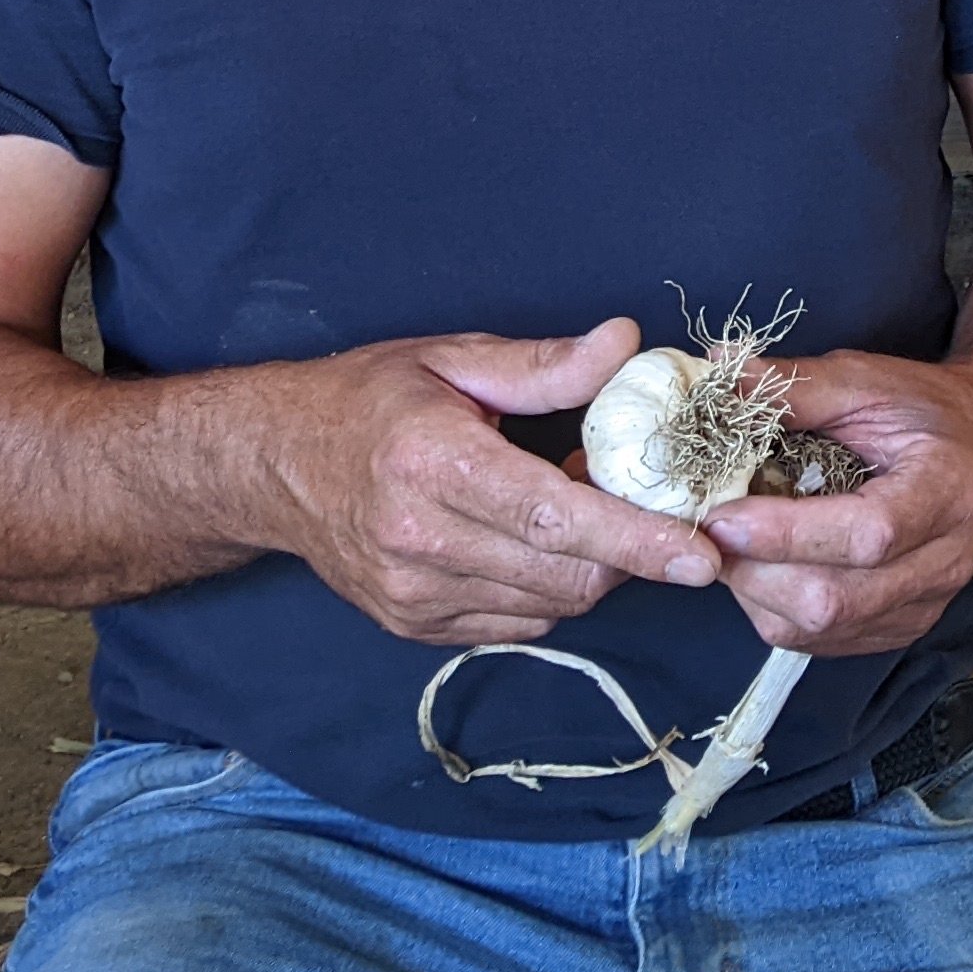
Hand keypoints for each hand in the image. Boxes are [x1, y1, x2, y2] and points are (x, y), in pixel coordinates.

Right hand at [256, 318, 721, 646]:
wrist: (273, 465)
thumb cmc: (366, 399)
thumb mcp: (452, 359)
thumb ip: (543, 364)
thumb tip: (624, 344)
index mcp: (434, 465)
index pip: (555, 518)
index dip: (636, 539)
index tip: (699, 554)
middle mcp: (422, 541)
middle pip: (565, 575)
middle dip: (626, 551)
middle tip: (638, 499)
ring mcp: (415, 595)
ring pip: (548, 606)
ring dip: (588, 568)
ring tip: (576, 509)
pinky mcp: (414, 627)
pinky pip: (516, 624)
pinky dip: (547, 590)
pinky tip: (533, 542)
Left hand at [700, 351, 972, 659]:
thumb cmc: (918, 410)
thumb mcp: (864, 380)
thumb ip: (794, 385)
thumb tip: (718, 369)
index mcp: (948, 489)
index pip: (867, 534)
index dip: (787, 534)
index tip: (722, 516)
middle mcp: (946, 560)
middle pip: (836, 599)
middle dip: (755, 570)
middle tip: (706, 530)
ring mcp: (925, 604)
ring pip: (819, 628)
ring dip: (756, 591)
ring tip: (730, 543)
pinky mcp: (900, 628)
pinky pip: (820, 642)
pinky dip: (773, 609)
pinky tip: (761, 565)